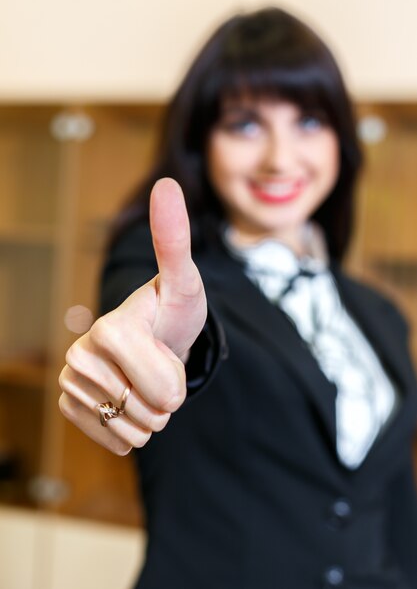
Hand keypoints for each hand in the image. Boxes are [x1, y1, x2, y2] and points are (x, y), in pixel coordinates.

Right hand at [59, 178, 206, 454]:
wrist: (155, 339)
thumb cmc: (172, 312)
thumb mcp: (184, 280)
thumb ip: (174, 238)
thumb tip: (165, 182)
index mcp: (107, 330)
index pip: (159, 388)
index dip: (175, 379)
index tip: (170, 352)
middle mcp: (79, 356)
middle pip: (144, 412)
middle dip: (164, 397)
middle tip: (157, 366)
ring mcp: (71, 383)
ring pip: (131, 429)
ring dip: (150, 413)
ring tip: (144, 380)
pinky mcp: (70, 406)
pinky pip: (113, 440)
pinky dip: (133, 430)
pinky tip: (129, 400)